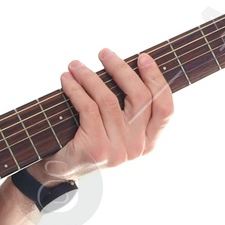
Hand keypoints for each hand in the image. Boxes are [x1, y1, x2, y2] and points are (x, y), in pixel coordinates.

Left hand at [36, 47, 172, 182]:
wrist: (60, 171)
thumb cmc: (88, 140)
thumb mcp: (116, 127)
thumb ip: (128, 107)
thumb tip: (131, 64)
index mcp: (149, 142)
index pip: (165, 108)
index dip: (157, 79)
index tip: (143, 58)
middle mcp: (137, 148)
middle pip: (140, 98)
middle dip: (121, 69)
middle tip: (104, 53)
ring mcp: (118, 151)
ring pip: (109, 99)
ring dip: (90, 76)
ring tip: (75, 65)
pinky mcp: (96, 148)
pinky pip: (88, 108)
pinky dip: (76, 89)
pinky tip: (66, 80)